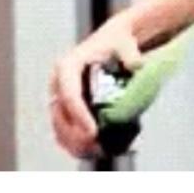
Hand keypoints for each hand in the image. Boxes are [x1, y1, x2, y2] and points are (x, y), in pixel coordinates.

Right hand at [47, 15, 145, 159]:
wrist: (114, 41)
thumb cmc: (119, 42)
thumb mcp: (125, 43)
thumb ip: (130, 53)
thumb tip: (135, 65)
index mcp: (68, 66)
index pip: (69, 94)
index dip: (79, 116)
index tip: (93, 132)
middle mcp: (59, 83)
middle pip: (60, 116)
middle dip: (76, 135)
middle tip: (97, 147)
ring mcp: (61, 97)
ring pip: (59, 127)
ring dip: (75, 143)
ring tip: (97, 152)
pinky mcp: (67, 108)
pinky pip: (65, 131)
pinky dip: (76, 144)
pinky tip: (93, 151)